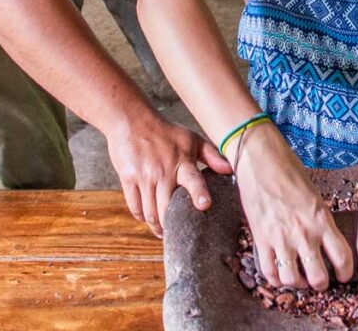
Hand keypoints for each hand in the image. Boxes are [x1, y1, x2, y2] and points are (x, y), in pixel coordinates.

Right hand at [105, 108, 231, 237]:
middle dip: (172, 225)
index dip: (199, 193)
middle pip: (166, 207)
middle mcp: (162, 171)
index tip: (204, 205)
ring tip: (162, 232)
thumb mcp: (191, 139)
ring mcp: (144, 176)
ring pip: (150, 211)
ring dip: (156, 226)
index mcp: (182, 161)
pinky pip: (135, 205)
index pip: (193, 179)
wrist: (132, 121)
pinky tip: (147, 219)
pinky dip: (141, 216)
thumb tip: (230, 170)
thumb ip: (212, 155)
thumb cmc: (165, 132)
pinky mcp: (128, 178)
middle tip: (177, 235)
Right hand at [234, 126, 353, 290]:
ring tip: (299, 277)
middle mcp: (304, 234)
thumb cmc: (289, 171)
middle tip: (319, 280)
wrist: (261, 159)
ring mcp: (281, 239)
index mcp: (322, 220)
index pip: (342, 258)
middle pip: (318, 278)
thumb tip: (325, 241)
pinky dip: (275, 278)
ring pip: (293, 279)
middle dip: (321, 284)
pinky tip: (279, 273)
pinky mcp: (260, 239)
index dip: (346, 273)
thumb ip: (321, 220)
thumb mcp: (314, 195)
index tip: (344, 276)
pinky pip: (269, 271)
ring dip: (298, 283)